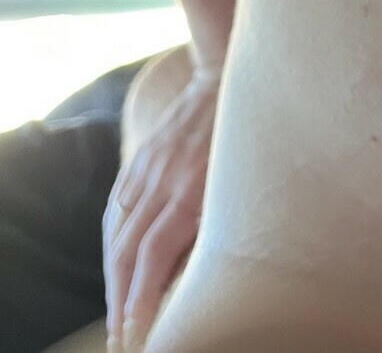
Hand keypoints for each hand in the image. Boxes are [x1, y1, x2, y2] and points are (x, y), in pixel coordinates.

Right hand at [104, 51, 221, 351]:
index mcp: (191, 187)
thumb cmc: (250, 131)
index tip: (135, 329)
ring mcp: (148, 167)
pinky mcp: (142, 158)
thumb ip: (222, 219)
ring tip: (116, 310)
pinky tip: (115, 262)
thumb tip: (205, 269)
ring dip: (113, 276)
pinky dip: (113, 239)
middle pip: (127, 251)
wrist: (227, 72)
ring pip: (117, 231)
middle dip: (120, 298)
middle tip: (120, 335)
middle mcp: (163, 180)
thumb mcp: (246, 178)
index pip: (153, 254)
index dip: (140, 296)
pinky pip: (118, 205)